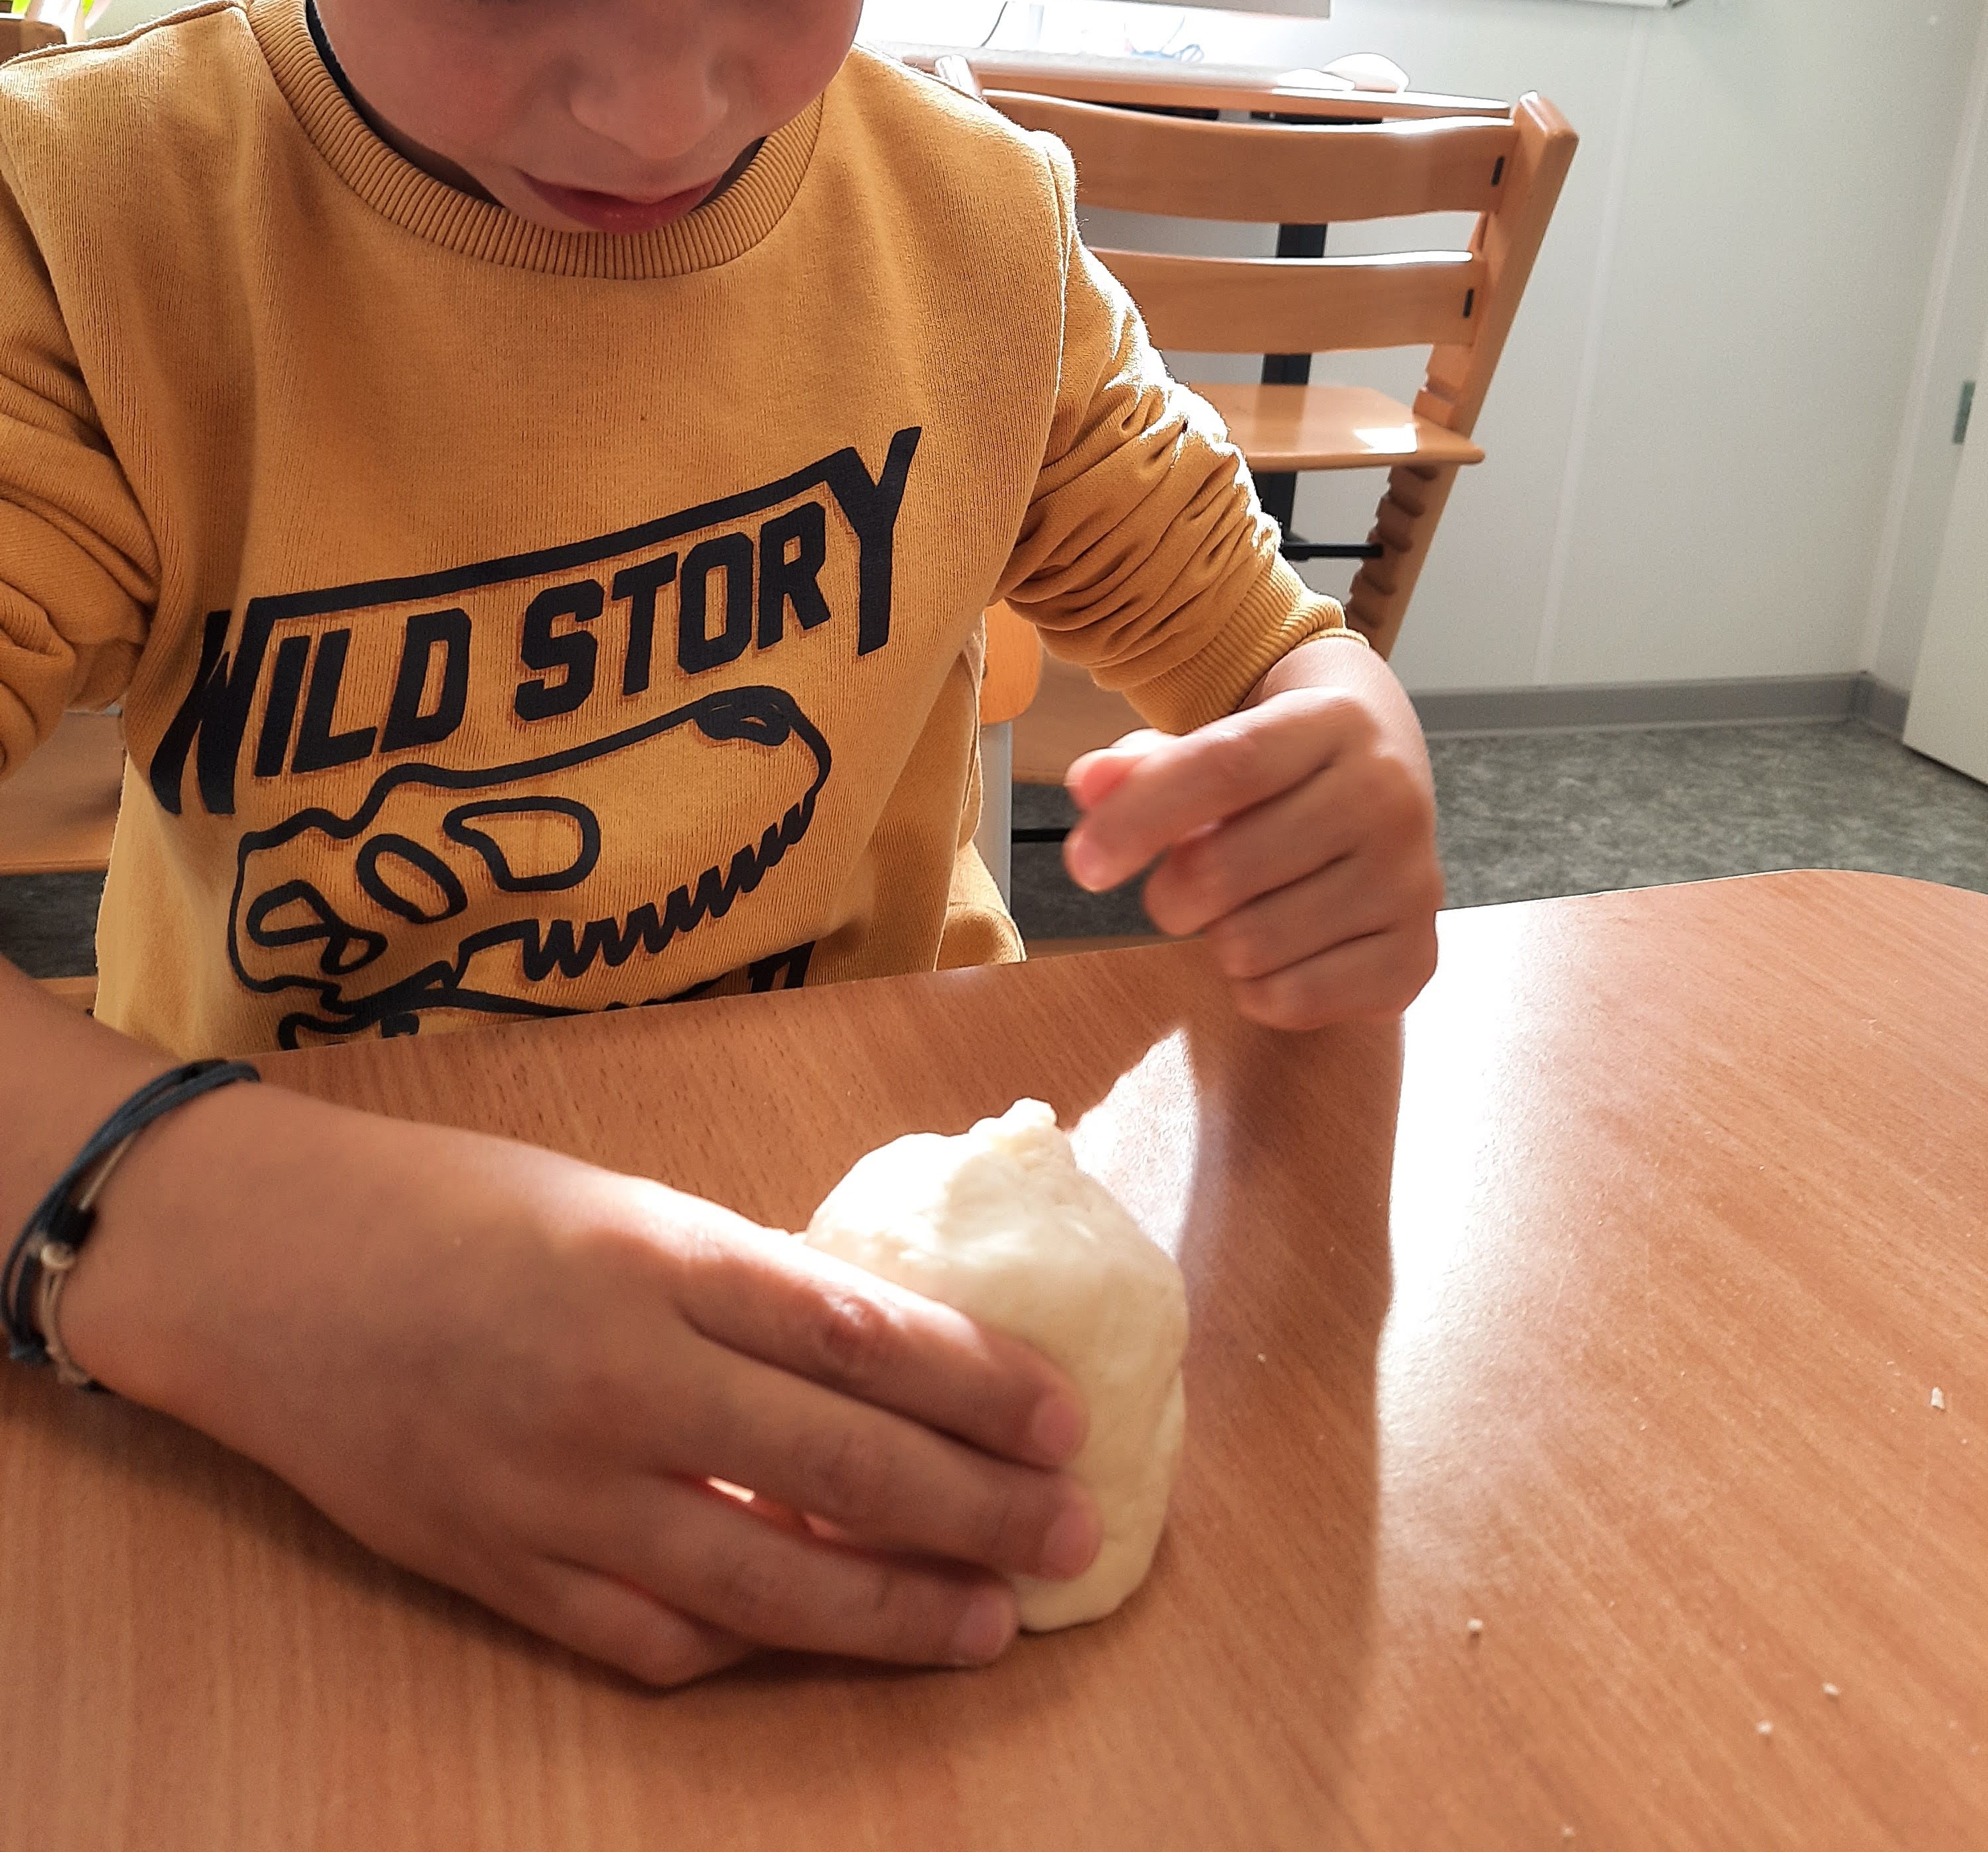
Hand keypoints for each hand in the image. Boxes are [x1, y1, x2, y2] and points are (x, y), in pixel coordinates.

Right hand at [63, 1084, 1099, 1687]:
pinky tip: (817, 1640)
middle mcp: (621, 1378)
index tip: (1065, 1415)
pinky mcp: (500, 1570)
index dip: (980, 1382)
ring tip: (992, 1620)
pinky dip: (748, 1645)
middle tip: (1075, 1529)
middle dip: (978, 1506)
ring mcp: (557, 1490)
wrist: (265, 1267)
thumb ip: (738, 1283)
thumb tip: (881, 1355)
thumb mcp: (620, 1201)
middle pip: (842, 1466)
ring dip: (895, 1611)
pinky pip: (654, 1637)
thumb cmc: (456, 1204)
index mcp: (659, 1256)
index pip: (863, 1332)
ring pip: (766, 1584)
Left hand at [1062, 636, 1441, 1027]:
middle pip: (1224, 867)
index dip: (1141, 817)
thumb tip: (1089, 783)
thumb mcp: (1217, 739)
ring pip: (1251, 943)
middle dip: (1170, 892)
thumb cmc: (1278, 766)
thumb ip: (1144, 764)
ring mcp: (1411, 881)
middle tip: (1179, 885)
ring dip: (1215, 938)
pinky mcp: (1417, 955)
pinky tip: (1273, 948)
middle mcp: (1388, 796)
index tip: (1083, 864)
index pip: (1225, 768)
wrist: (1383, 773)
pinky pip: (1292, 1000)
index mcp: (1334, 723)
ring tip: (1238, 907)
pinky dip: (1255, 988)